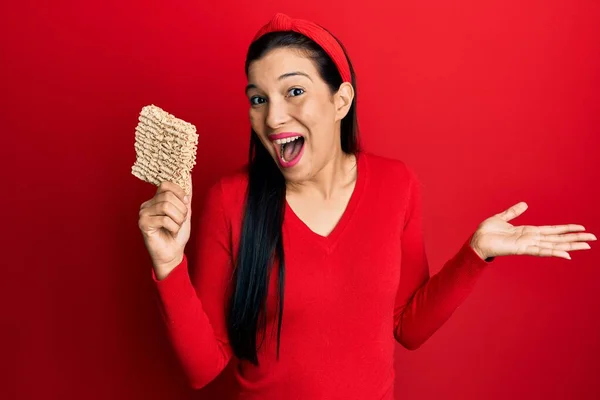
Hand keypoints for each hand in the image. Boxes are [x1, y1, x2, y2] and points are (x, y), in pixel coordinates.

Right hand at [138, 177, 192, 276]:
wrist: (172, 254)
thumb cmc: (177, 234)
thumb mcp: (185, 212)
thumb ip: (185, 195)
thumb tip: (188, 174)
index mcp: (156, 199)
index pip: (166, 185)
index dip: (179, 192)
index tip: (185, 204)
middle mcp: (147, 204)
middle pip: (168, 196)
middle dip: (181, 209)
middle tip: (181, 220)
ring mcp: (143, 214)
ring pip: (166, 206)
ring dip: (178, 219)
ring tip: (176, 227)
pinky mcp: (143, 224)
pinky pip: (164, 219)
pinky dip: (173, 227)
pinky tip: (171, 232)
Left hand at [470, 202, 595, 260]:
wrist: (476, 241)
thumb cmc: (487, 232)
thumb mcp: (502, 218)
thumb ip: (513, 212)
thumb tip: (525, 204)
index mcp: (528, 232)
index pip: (552, 230)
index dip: (566, 229)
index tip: (581, 228)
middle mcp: (531, 239)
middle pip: (558, 238)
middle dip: (575, 238)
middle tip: (592, 239)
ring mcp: (528, 245)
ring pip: (554, 245)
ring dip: (570, 245)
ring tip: (586, 246)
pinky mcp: (522, 249)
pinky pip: (542, 251)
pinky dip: (554, 252)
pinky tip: (567, 254)